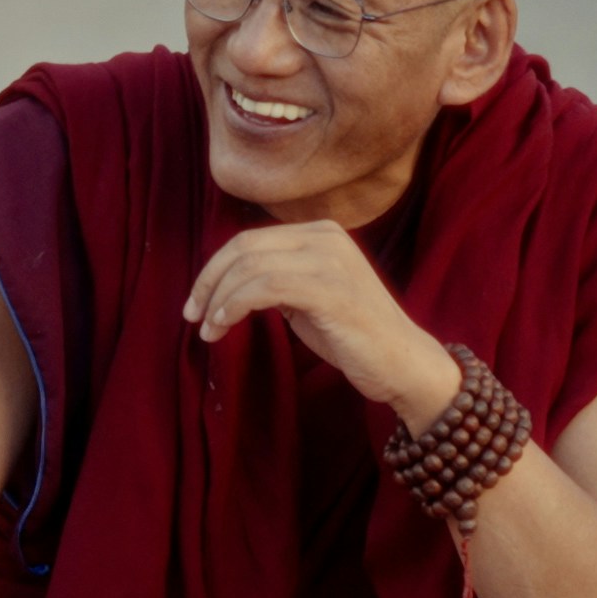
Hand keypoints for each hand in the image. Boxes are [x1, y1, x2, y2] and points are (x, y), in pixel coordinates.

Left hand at [185, 222, 465, 426]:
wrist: (404, 364)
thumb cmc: (354, 337)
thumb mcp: (309, 297)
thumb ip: (277, 279)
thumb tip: (227, 282)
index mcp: (321, 233)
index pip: (250, 239)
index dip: (214, 269)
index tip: (196, 303)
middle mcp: (326, 237)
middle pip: (244, 247)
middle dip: (209, 282)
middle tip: (192, 316)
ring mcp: (330, 260)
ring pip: (249, 267)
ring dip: (218, 301)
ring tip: (209, 331)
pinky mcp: (330, 290)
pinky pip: (263, 288)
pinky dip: (233, 307)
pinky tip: (224, 327)